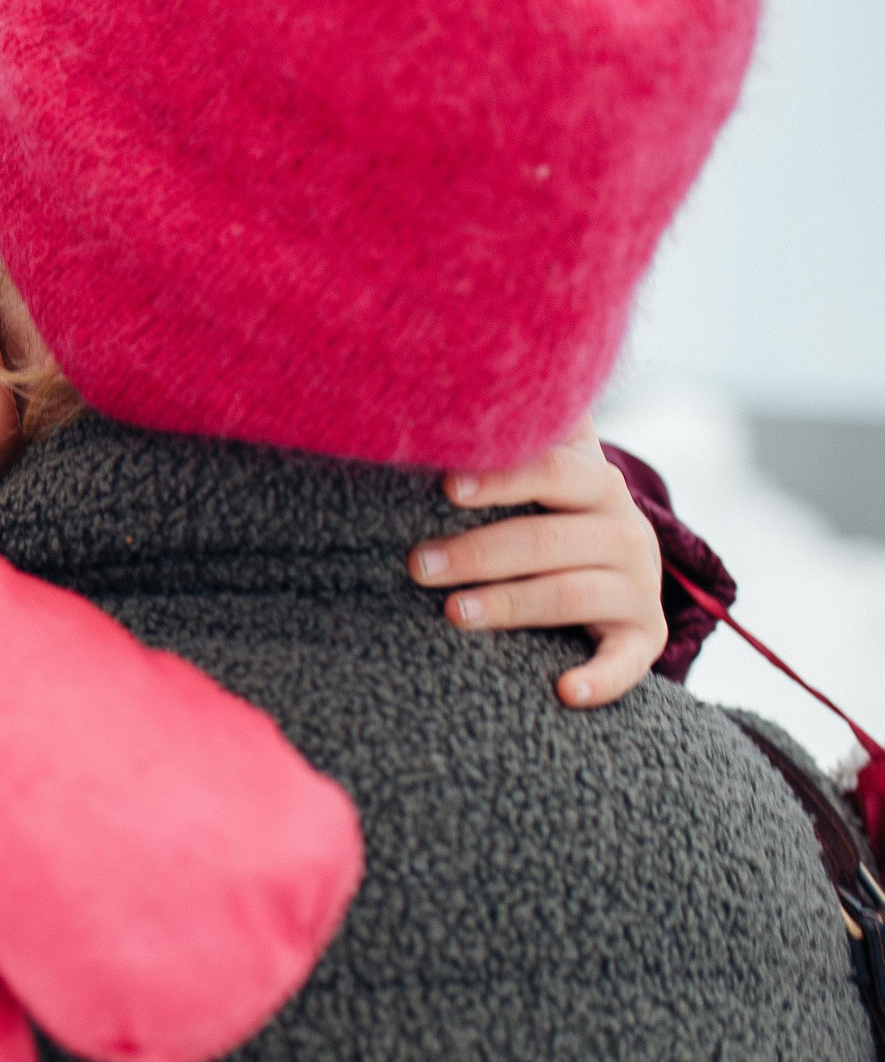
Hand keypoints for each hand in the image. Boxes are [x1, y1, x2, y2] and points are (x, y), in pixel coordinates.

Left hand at [406, 418, 667, 707]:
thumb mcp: (539, 467)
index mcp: (592, 483)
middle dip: (478, 552)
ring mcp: (638, 586)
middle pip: (546, 539)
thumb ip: (516, 428)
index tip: (445, 489)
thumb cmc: (546, 511)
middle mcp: (624, 531)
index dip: (500, 478)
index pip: (549, 471)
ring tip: (453, 613)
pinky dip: (600, 678)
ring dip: (512, 605)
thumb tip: (450, 370)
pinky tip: (562, 690)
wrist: (613, 568)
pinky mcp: (644, 637)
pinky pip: (628, 662)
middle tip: (417, 565)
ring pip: (572, 595)